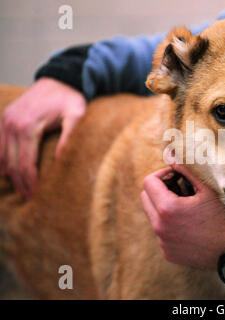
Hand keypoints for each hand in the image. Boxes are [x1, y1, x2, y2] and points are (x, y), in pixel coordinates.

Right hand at [0, 77, 85, 198]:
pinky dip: (0, 159)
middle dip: (20, 182)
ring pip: (2, 155)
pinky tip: (6, 172)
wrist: (61, 78)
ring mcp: (5, 119)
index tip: (35, 196)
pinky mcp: (5, 118)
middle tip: (29, 198)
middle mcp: (12, 123)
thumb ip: (69, 138)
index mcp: (28, 125)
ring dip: (9, 173)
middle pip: (12, 162)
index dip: (30, 182)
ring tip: (20, 189)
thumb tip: (60, 162)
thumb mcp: (76, 116)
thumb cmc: (71, 98)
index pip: (26, 163)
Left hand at [141, 164, 224, 269]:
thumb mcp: (206, 189)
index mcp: (167, 208)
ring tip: (186, 207)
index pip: (148, 182)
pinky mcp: (168, 253)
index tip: (176, 176)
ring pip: (153, 217)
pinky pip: (162, 233)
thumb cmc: (223, 217)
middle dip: (158, 190)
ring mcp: (163, 242)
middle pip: (145, 198)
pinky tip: (189, 225)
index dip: (162, 174)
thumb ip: (186, 171)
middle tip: (178, 188)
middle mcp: (160, 227)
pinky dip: (170, 226)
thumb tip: (172, 156)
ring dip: (164, 208)